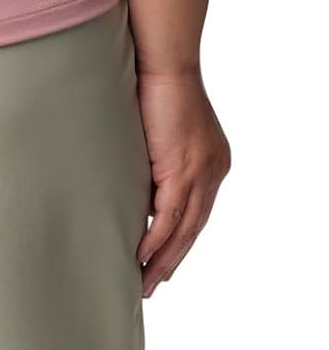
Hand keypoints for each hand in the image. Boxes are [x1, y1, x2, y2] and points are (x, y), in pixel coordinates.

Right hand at [135, 69, 230, 296]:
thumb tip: (137, 196)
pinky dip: (155, 240)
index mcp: (211, 164)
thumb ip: (156, 169)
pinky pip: (168, 216)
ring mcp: (202, 172)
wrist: (164, 64)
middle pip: (193, 229)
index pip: (196, 214)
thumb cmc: (155, 91)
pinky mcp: (184, 169)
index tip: (161, 265)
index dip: (179, 244)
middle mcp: (213, 171)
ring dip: (162, 259)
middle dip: (171, 260)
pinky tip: (140, 257)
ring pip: (183, 229)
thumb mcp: (158, 139)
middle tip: (151, 285)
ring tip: (144, 282)